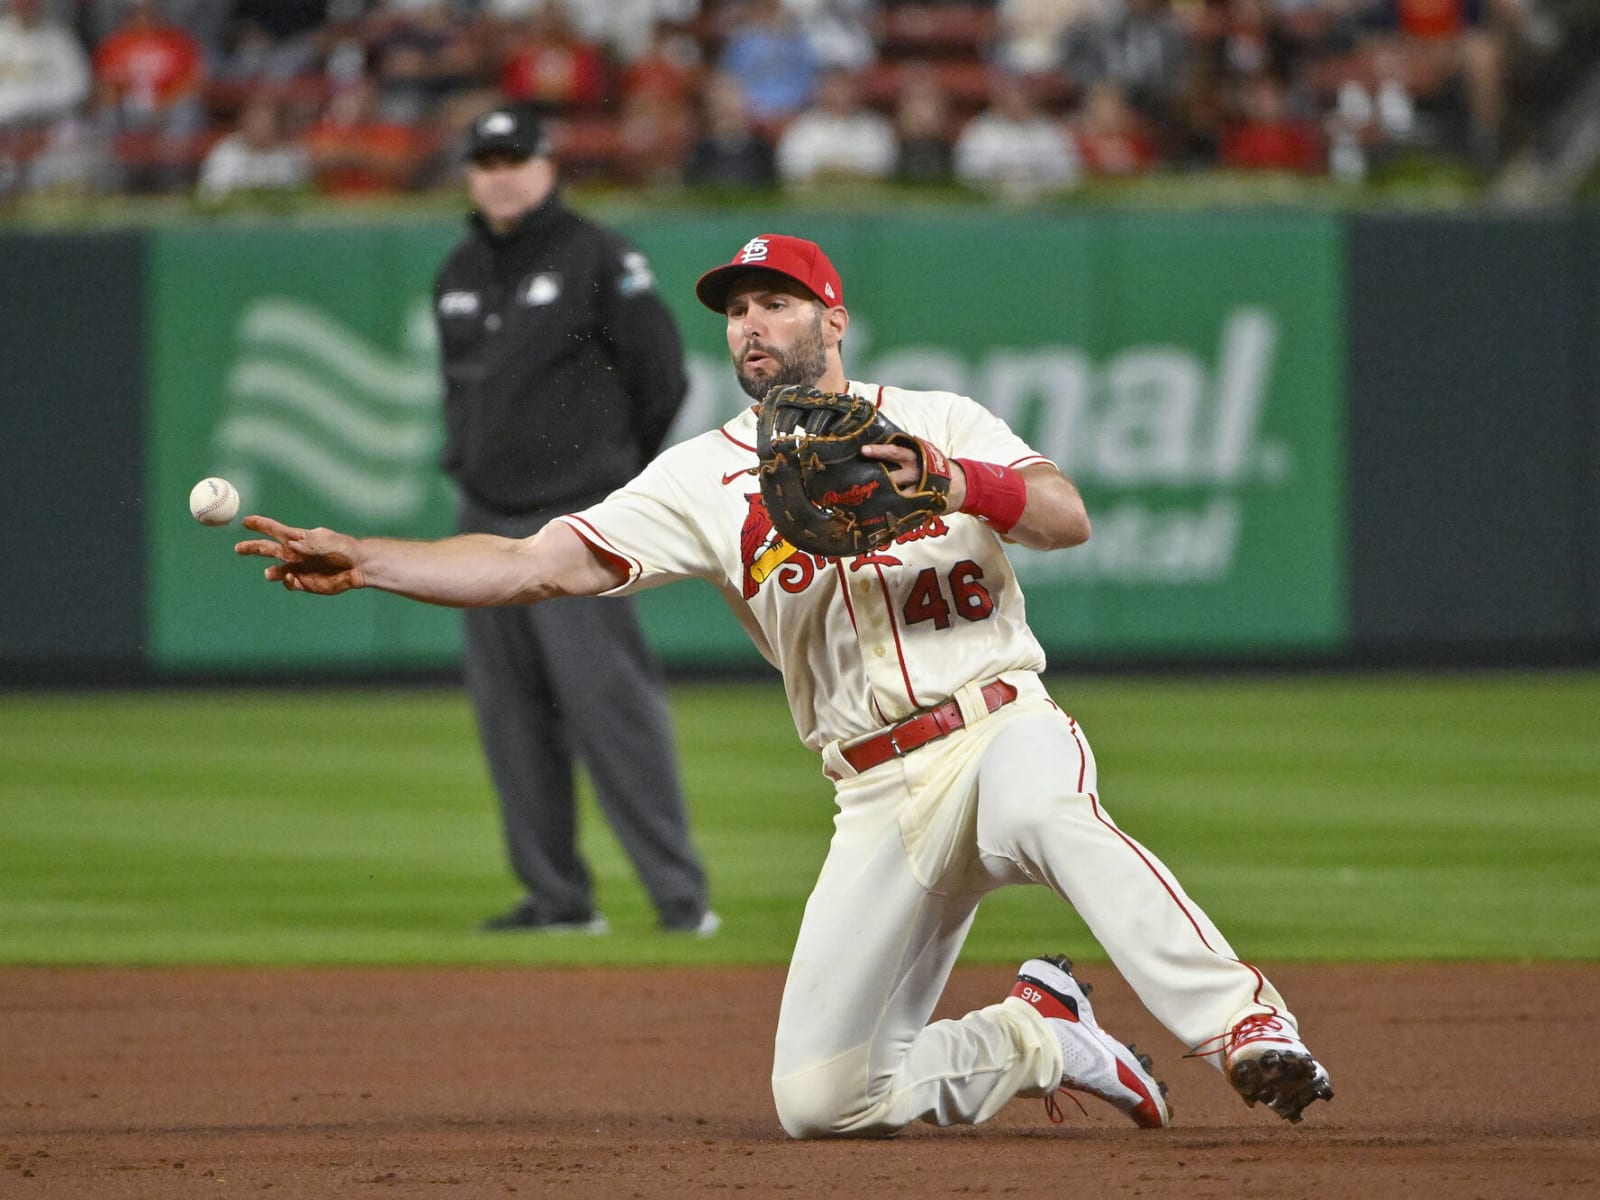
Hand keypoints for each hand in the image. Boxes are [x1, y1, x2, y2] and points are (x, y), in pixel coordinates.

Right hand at [235, 515, 365, 594]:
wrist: (358, 566)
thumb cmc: (344, 548)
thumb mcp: (327, 542)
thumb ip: (309, 544)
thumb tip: (291, 544)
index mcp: (298, 538)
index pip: (275, 530)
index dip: (260, 525)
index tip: (246, 521)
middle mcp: (294, 553)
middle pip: (268, 549)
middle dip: (252, 548)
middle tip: (238, 548)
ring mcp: (298, 568)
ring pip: (276, 570)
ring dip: (271, 572)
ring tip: (270, 573)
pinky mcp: (304, 582)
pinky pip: (290, 584)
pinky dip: (288, 582)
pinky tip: (292, 579)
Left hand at [860, 441, 967, 508]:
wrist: (959, 484)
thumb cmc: (932, 466)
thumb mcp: (922, 454)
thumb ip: (903, 454)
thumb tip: (877, 450)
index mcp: (915, 457)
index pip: (895, 452)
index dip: (879, 451)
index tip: (863, 450)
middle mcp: (917, 472)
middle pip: (895, 476)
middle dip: (880, 478)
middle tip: (861, 480)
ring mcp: (920, 489)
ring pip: (900, 494)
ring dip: (886, 497)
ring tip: (870, 500)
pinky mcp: (923, 503)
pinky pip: (907, 508)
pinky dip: (896, 511)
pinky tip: (883, 515)